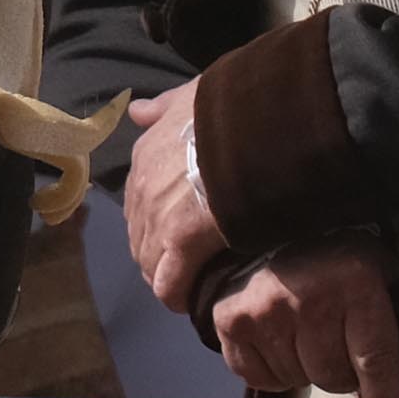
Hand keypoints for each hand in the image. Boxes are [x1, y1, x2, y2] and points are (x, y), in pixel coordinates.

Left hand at [122, 84, 225, 305]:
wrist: (260, 122)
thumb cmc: (236, 107)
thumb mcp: (193, 94)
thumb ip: (165, 106)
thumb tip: (138, 112)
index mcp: (145, 154)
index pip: (138, 200)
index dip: (156, 220)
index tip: (176, 231)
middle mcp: (143, 188)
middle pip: (139, 235)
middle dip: (157, 253)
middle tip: (184, 266)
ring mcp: (159, 217)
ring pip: (150, 262)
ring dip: (168, 276)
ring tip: (191, 285)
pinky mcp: (183, 242)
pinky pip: (170, 283)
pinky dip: (179, 295)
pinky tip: (192, 302)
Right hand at [208, 243, 398, 397]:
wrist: (272, 229)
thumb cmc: (337, 257)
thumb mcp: (379, 272)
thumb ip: (397, 320)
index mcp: (355, 281)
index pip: (374, 358)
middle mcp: (308, 297)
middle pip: (332, 377)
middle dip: (341, 373)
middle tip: (338, 344)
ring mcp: (264, 310)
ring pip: (296, 380)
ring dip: (304, 368)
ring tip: (304, 334)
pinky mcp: (230, 321)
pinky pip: (258, 378)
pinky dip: (271, 370)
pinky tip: (276, 340)